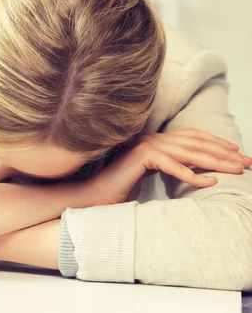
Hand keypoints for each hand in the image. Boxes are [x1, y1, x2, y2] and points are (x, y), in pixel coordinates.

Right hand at [86, 129, 251, 204]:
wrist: (94, 194)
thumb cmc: (119, 188)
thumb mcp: (149, 174)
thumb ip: (167, 164)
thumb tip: (193, 167)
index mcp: (153, 139)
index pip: (190, 136)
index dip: (215, 142)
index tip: (237, 151)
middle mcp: (150, 138)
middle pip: (194, 143)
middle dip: (224, 152)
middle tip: (246, 162)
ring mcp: (145, 145)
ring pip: (188, 152)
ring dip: (215, 163)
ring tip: (236, 170)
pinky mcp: (140, 157)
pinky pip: (172, 166)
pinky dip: (192, 175)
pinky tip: (210, 183)